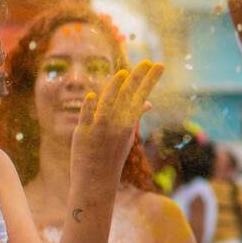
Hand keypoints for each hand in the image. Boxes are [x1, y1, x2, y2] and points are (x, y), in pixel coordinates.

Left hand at [68, 61, 164, 190]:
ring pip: (108, 105)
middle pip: (129, 96)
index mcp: (128, 123)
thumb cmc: (112, 155)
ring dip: (115, 88)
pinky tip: (92, 96)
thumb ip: (134, 116)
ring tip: (123, 74)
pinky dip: (89, 108)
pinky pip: (86, 118)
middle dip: (140, 78)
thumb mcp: (127, 136)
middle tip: (149, 62)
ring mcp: (100, 129)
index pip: (140, 95)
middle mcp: (117, 125)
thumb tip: (149, 103)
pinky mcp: (82, 134)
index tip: (159, 65)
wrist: (96, 180)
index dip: (149, 79)